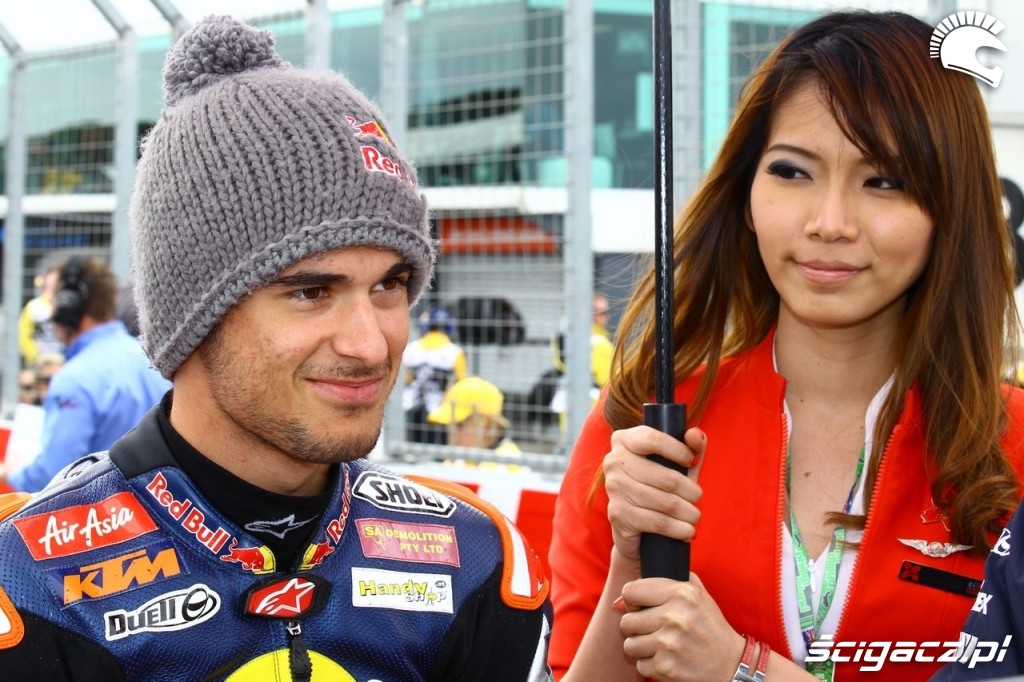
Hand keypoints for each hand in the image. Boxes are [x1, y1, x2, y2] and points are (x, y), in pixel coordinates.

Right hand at [602, 425, 704, 564]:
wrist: (635, 526)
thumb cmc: (658, 486)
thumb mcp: (677, 464)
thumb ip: (691, 446)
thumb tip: (696, 435)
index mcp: (624, 440)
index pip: (653, 439)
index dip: (679, 451)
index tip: (693, 462)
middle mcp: (613, 462)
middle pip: (666, 476)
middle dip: (690, 490)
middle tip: (698, 496)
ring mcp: (613, 488)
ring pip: (665, 501)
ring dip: (688, 512)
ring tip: (695, 516)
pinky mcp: (618, 514)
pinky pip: (658, 522)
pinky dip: (678, 529)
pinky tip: (688, 531)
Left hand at [617, 572, 743, 681]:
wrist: (730, 665)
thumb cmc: (710, 627)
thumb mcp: (696, 594)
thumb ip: (662, 583)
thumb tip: (621, 599)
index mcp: (681, 593)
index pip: (631, 590)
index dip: (633, 600)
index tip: (642, 607)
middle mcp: (674, 616)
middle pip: (627, 620)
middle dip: (637, 627)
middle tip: (655, 630)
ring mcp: (668, 644)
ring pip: (629, 644)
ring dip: (642, 647)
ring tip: (661, 646)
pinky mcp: (665, 668)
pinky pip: (640, 665)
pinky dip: (651, 665)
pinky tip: (668, 660)